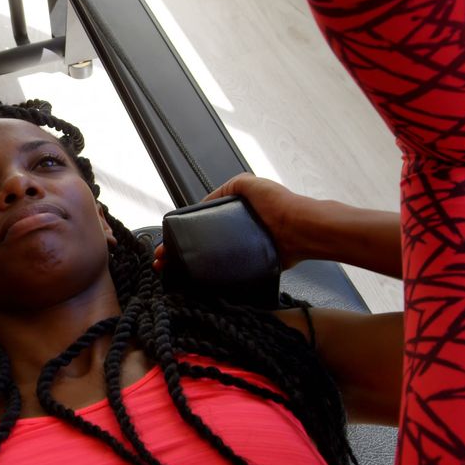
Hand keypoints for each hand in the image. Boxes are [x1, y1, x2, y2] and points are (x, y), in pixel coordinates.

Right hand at [153, 173, 313, 271]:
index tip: (166, 243)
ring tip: (173, 274)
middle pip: (200, 243)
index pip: (199, 223)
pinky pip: (227, 271)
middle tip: (163, 262)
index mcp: (233, 213)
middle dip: (178, 253)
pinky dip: (213, 276)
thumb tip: (206, 201)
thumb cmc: (279, 204)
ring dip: (190, 267)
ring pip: (210, 259)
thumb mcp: (249, 183)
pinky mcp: (252, 265)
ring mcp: (243, 249)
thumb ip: (230, 186)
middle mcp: (236, 231)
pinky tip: (197, 281)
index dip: (180, 233)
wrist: (301, 230)